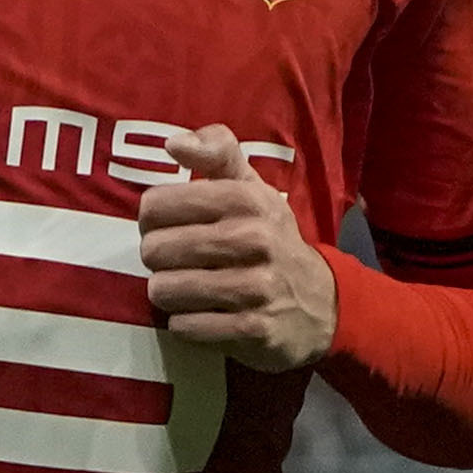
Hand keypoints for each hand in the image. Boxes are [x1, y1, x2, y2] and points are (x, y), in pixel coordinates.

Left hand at [138, 126, 334, 371]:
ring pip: (166, 290)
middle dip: (156, 258)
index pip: (158, 205)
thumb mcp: (251, 188)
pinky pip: (186, 326)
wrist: (321, 303)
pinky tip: (200, 314)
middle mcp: (254, 239)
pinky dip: (184, 323)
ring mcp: (255, 287)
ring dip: (167, 292)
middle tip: (174, 260)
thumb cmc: (270, 238)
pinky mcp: (252, 330)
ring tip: (183, 288)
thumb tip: (174, 142)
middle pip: (156, 250)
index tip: (165, 224)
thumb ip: (217, 153)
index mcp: (247, 198)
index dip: (151, 218)